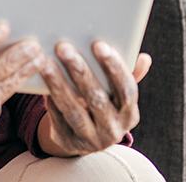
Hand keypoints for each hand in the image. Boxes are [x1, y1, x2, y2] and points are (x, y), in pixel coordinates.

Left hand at [37, 41, 149, 156]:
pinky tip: (40, 80)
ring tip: (46, 62)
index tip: (99, 44)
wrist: (83, 137)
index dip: (114, 67)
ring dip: (59, 84)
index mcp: (129, 113)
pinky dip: (49, 98)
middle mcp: (113, 129)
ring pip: (74, 110)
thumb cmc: (101, 102)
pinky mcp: (68, 141)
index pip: (126, 89)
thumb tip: (144, 58)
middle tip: (63, 47)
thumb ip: (128, 74)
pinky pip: (57, 118)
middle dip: (80, 71)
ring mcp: (91, 139)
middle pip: (97, 98)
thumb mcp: (116, 93)